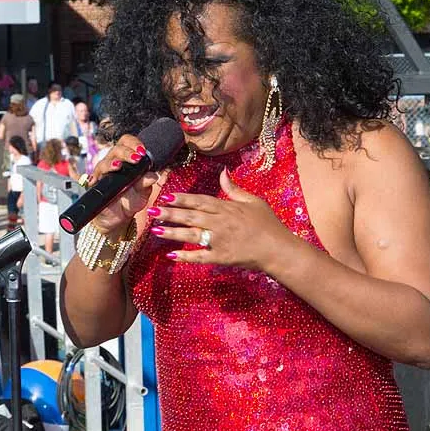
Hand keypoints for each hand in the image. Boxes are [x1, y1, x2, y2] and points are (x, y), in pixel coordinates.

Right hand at [83, 135, 158, 235]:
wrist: (119, 217)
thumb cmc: (131, 201)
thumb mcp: (142, 193)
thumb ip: (146, 183)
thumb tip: (154, 175)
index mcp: (127, 161)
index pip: (127, 143)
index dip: (134, 143)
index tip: (142, 151)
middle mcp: (113, 163)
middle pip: (116, 150)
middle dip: (126, 152)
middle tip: (136, 158)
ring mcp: (103, 174)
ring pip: (103, 163)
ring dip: (111, 163)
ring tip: (118, 166)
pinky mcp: (95, 186)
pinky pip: (93, 179)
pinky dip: (94, 178)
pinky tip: (96, 180)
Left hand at [147, 169, 292, 269]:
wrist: (278, 249)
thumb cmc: (269, 224)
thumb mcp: (253, 201)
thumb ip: (234, 189)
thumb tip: (223, 172)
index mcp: (227, 208)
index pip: (200, 201)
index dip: (181, 198)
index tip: (165, 195)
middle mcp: (220, 222)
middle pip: (191, 216)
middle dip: (170, 213)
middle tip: (151, 211)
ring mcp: (219, 240)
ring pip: (191, 235)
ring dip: (172, 232)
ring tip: (155, 230)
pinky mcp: (221, 257)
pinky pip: (200, 257)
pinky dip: (185, 256)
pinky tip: (171, 255)